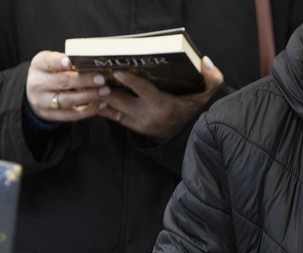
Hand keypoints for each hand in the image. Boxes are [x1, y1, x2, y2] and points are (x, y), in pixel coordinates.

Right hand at [26, 51, 110, 121]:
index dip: (58, 62)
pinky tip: (101, 104)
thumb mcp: (54, 63)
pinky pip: (71, 115)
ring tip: (104, 91)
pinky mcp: (50, 115)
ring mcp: (42, 101)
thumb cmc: (52, 74)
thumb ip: (68, 62)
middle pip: (61, 82)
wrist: (37, 94)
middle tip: (101, 79)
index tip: (70, 62)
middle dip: (83, 80)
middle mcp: (37, 83)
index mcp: (38, 66)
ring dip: (89, 96)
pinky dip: (88, 110)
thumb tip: (93, 62)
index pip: (47, 62)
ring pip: (67, 100)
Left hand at [96, 55, 223, 138]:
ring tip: (88, 80)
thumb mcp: (206, 97)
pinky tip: (92, 91)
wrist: (186, 139)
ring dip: (98, 95)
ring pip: (110, 108)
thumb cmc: (192, 112)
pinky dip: (99, 103)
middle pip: (118, 99)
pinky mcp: (130, 126)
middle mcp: (146, 116)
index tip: (117, 70)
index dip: (129, 80)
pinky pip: (109, 115)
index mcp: (163, 106)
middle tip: (91, 71)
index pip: (143, 91)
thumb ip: (212, 79)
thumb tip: (205, 60)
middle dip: (103, 86)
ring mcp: (136, 123)